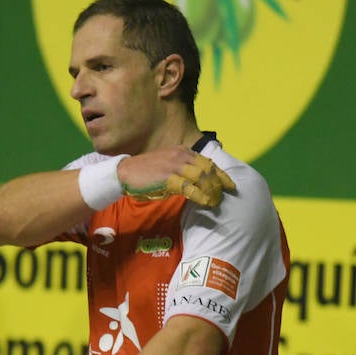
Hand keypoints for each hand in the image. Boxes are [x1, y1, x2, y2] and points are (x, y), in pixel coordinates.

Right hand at [119, 149, 235, 207]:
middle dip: (218, 184)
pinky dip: (200, 196)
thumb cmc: (147, 172)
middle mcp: (181, 156)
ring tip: (216, 201)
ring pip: (202, 177)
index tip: (231, 185)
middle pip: (208, 169)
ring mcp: (174, 166)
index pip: (208, 162)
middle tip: (223, 196)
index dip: (222, 174)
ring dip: (211, 190)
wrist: (125, 173)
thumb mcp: (169, 166)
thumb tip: (200, 183)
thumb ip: (184, 171)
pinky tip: (205, 203)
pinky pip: (189, 187)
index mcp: (183, 151)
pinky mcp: (167, 177)